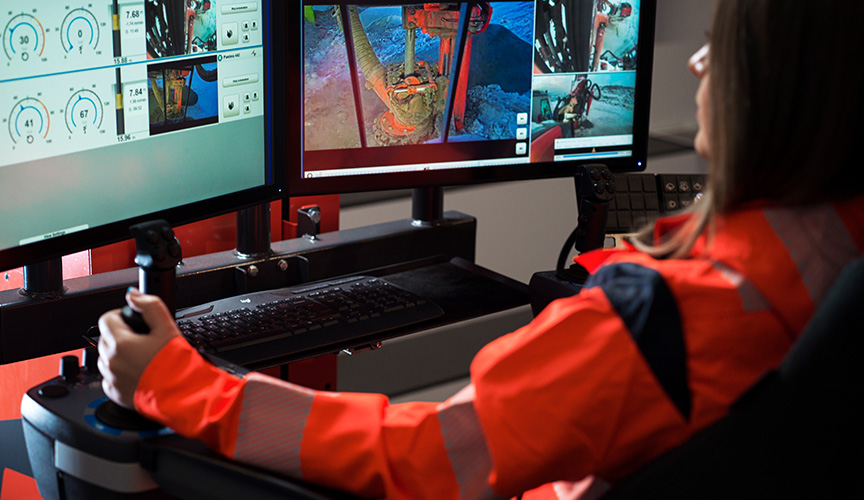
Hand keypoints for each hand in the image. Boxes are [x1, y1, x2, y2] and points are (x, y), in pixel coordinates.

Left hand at [97, 288, 179, 408]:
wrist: (182, 394)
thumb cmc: (176, 365)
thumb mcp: (167, 328)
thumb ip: (149, 306)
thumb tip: (133, 295)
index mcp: (120, 343)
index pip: (106, 319)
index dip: (122, 316)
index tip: (134, 322)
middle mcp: (110, 361)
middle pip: (105, 338)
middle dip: (121, 336)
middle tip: (143, 341)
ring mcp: (111, 378)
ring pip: (106, 358)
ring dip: (119, 354)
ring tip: (142, 358)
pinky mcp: (114, 393)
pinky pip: (110, 377)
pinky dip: (120, 373)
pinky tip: (139, 372)